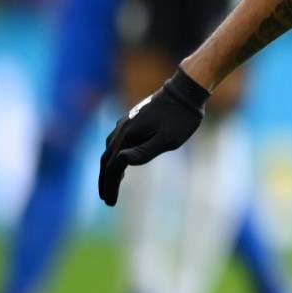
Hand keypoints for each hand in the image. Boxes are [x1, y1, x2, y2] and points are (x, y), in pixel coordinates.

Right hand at [98, 68, 209, 204]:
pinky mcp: (132, 119)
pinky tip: (122, 162)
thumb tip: (121, 163)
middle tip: (107, 199)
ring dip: (109, 169)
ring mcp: (126, 123)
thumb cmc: (181, 118)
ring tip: (112, 186)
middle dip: (105, 181)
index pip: (112, 167)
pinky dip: (115, 156)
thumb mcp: (168, 139)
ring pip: (110, 150)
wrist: (186, 90)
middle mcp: (122, 129)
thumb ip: (144, 152)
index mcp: (128, 136)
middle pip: (106, 159)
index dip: (109, 186)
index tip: (110, 202)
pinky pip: (117, 141)